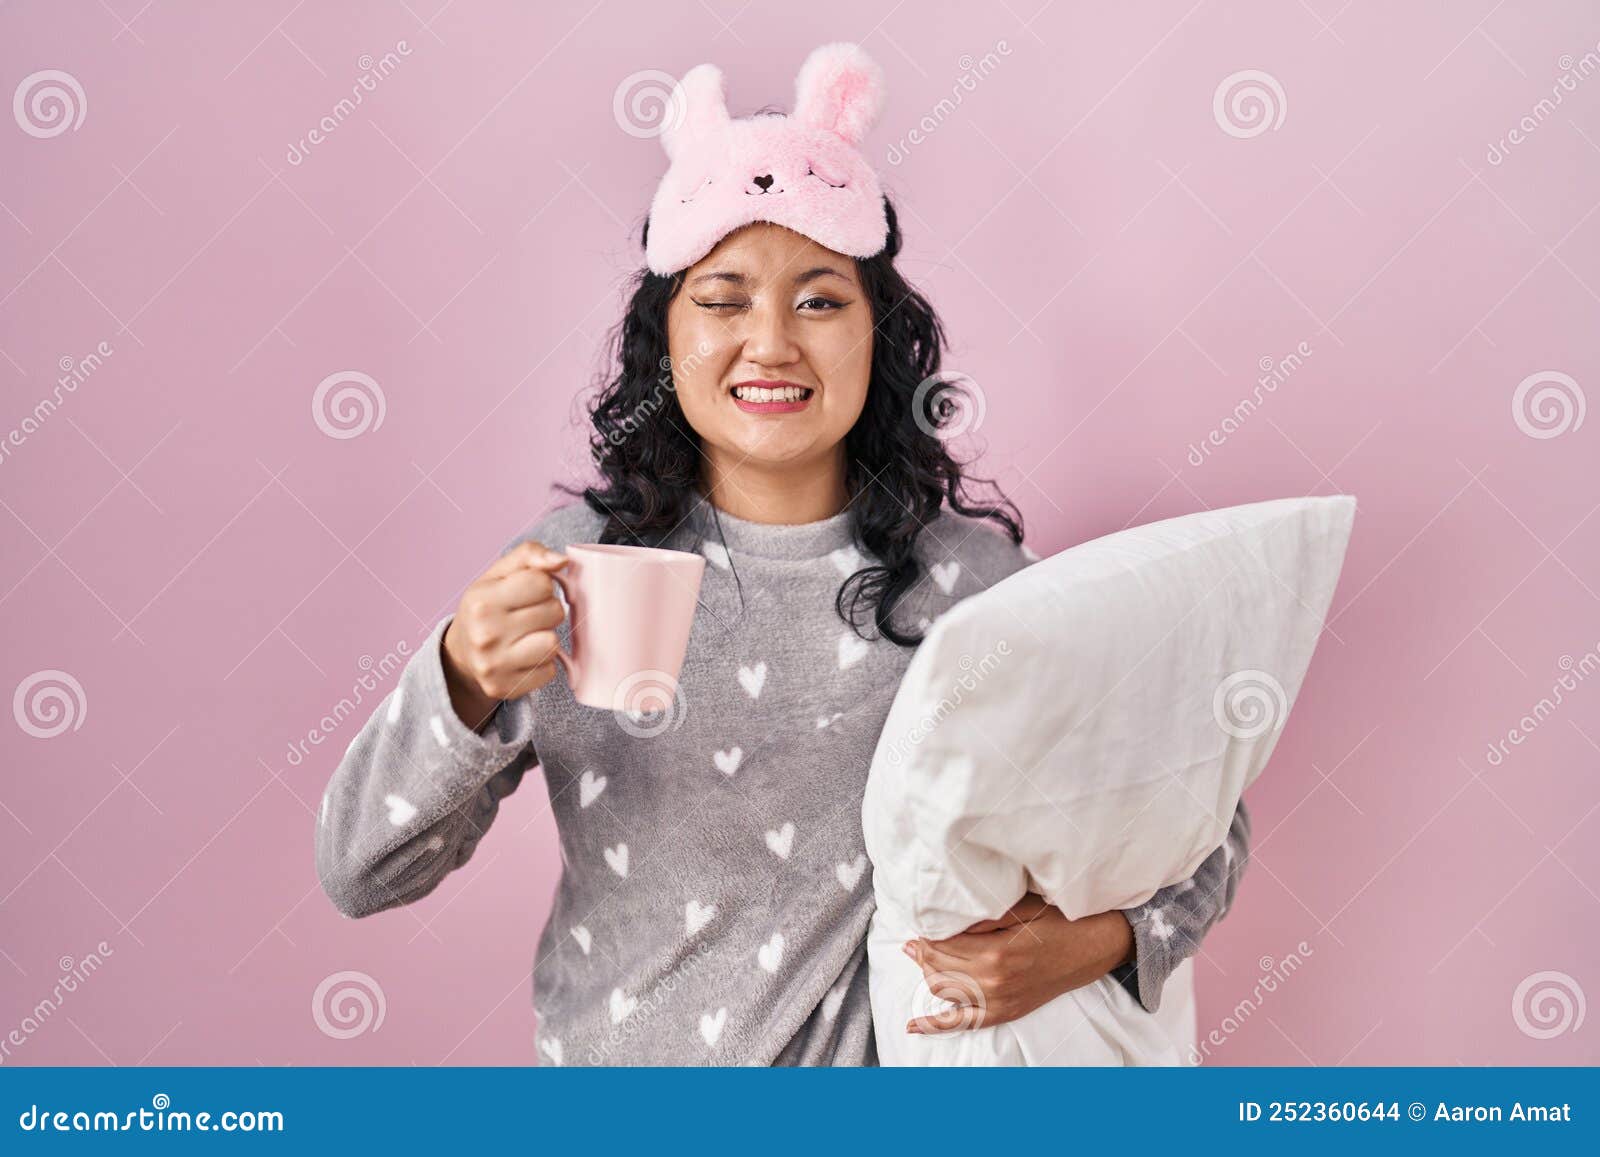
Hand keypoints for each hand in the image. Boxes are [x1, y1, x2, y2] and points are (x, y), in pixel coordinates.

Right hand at [441, 540, 568, 730]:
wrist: (460, 654)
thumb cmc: (487, 607)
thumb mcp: (499, 573)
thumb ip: (531, 555)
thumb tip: (562, 561)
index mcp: (482, 600)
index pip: (542, 582)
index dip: (542, 585)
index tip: (528, 592)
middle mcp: (485, 634)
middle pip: (554, 612)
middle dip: (547, 610)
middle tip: (528, 615)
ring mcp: (494, 665)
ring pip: (553, 644)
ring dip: (547, 638)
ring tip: (528, 635)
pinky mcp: (505, 688)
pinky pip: (549, 671)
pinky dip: (543, 663)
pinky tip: (525, 656)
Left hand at [902, 892, 1133, 1034]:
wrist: (1091, 947)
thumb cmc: (1058, 921)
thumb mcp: (1021, 908)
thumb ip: (983, 915)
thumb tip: (948, 918)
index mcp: (996, 952)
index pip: (944, 945)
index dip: (927, 935)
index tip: (918, 923)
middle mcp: (994, 982)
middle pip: (940, 968)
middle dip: (921, 953)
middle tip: (912, 939)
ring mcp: (999, 1002)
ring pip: (945, 991)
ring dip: (927, 974)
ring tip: (919, 957)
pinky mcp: (1005, 1013)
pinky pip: (963, 1023)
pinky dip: (936, 1026)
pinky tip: (912, 1026)